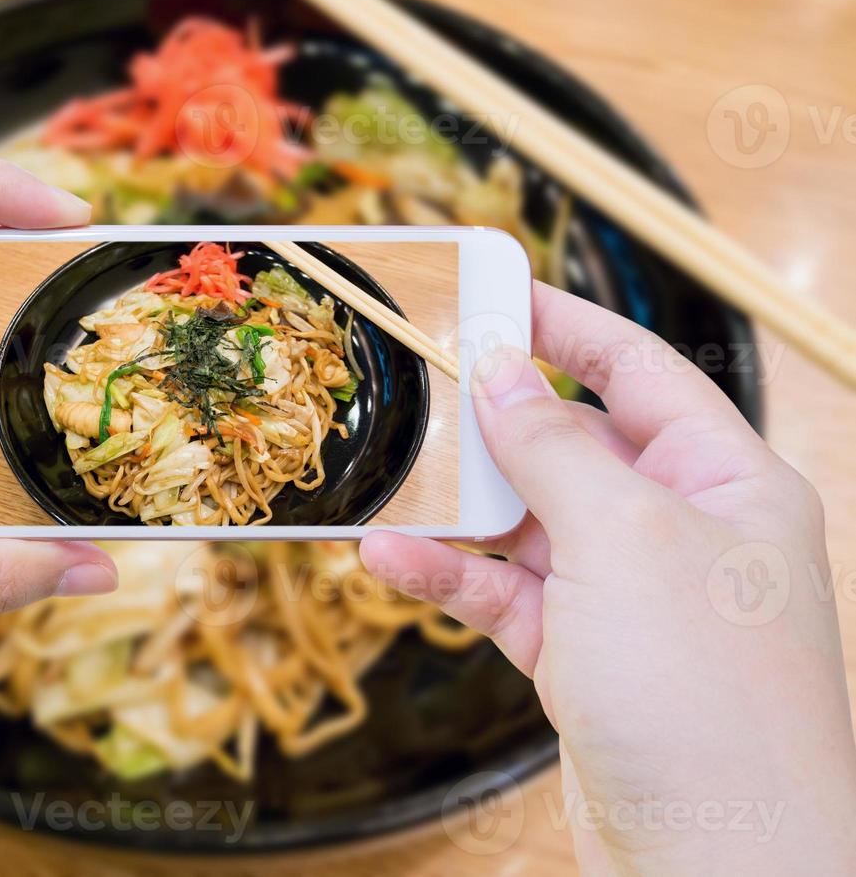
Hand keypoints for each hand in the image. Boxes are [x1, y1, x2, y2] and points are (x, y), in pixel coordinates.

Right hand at [360, 282, 855, 872]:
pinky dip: (449, 575)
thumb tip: (497, 371)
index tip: (489, 294)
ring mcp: (629, 599)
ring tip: (386, 479)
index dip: (564, 326)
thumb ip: (552, 448)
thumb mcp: (622, 540)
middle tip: (415, 384)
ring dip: (456, 508)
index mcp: (726, 482)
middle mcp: (682, 532)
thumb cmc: (704, 692)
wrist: (717, 864)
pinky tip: (389, 558)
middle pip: (573, 445)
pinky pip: (503, 595)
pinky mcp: (582, 657)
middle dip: (494, 421)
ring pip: (527, 524)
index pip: (639, 373)